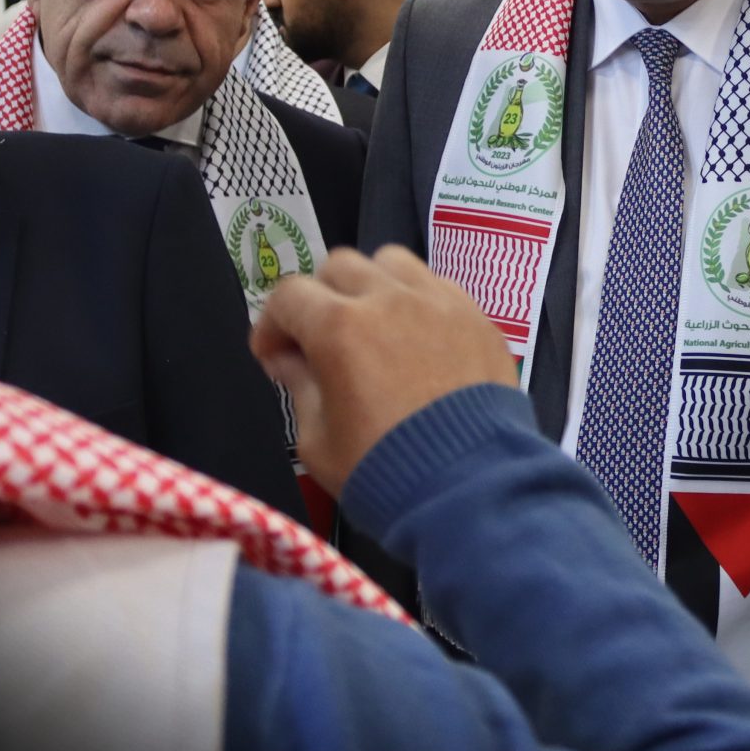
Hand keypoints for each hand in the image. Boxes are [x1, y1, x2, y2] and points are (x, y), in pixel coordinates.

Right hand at [250, 246, 520, 495]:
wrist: (471, 487)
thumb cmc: (383, 471)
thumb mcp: (317, 440)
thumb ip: (299, 387)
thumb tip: (288, 359)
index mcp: (340, 327)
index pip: (289, 295)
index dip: (272, 324)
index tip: (274, 355)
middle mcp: (389, 299)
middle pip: (339, 267)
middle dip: (320, 299)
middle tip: (320, 339)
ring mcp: (439, 302)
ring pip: (392, 263)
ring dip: (371, 286)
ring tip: (373, 326)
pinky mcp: (477, 316)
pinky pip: (437, 286)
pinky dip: (417, 301)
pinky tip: (418, 338)